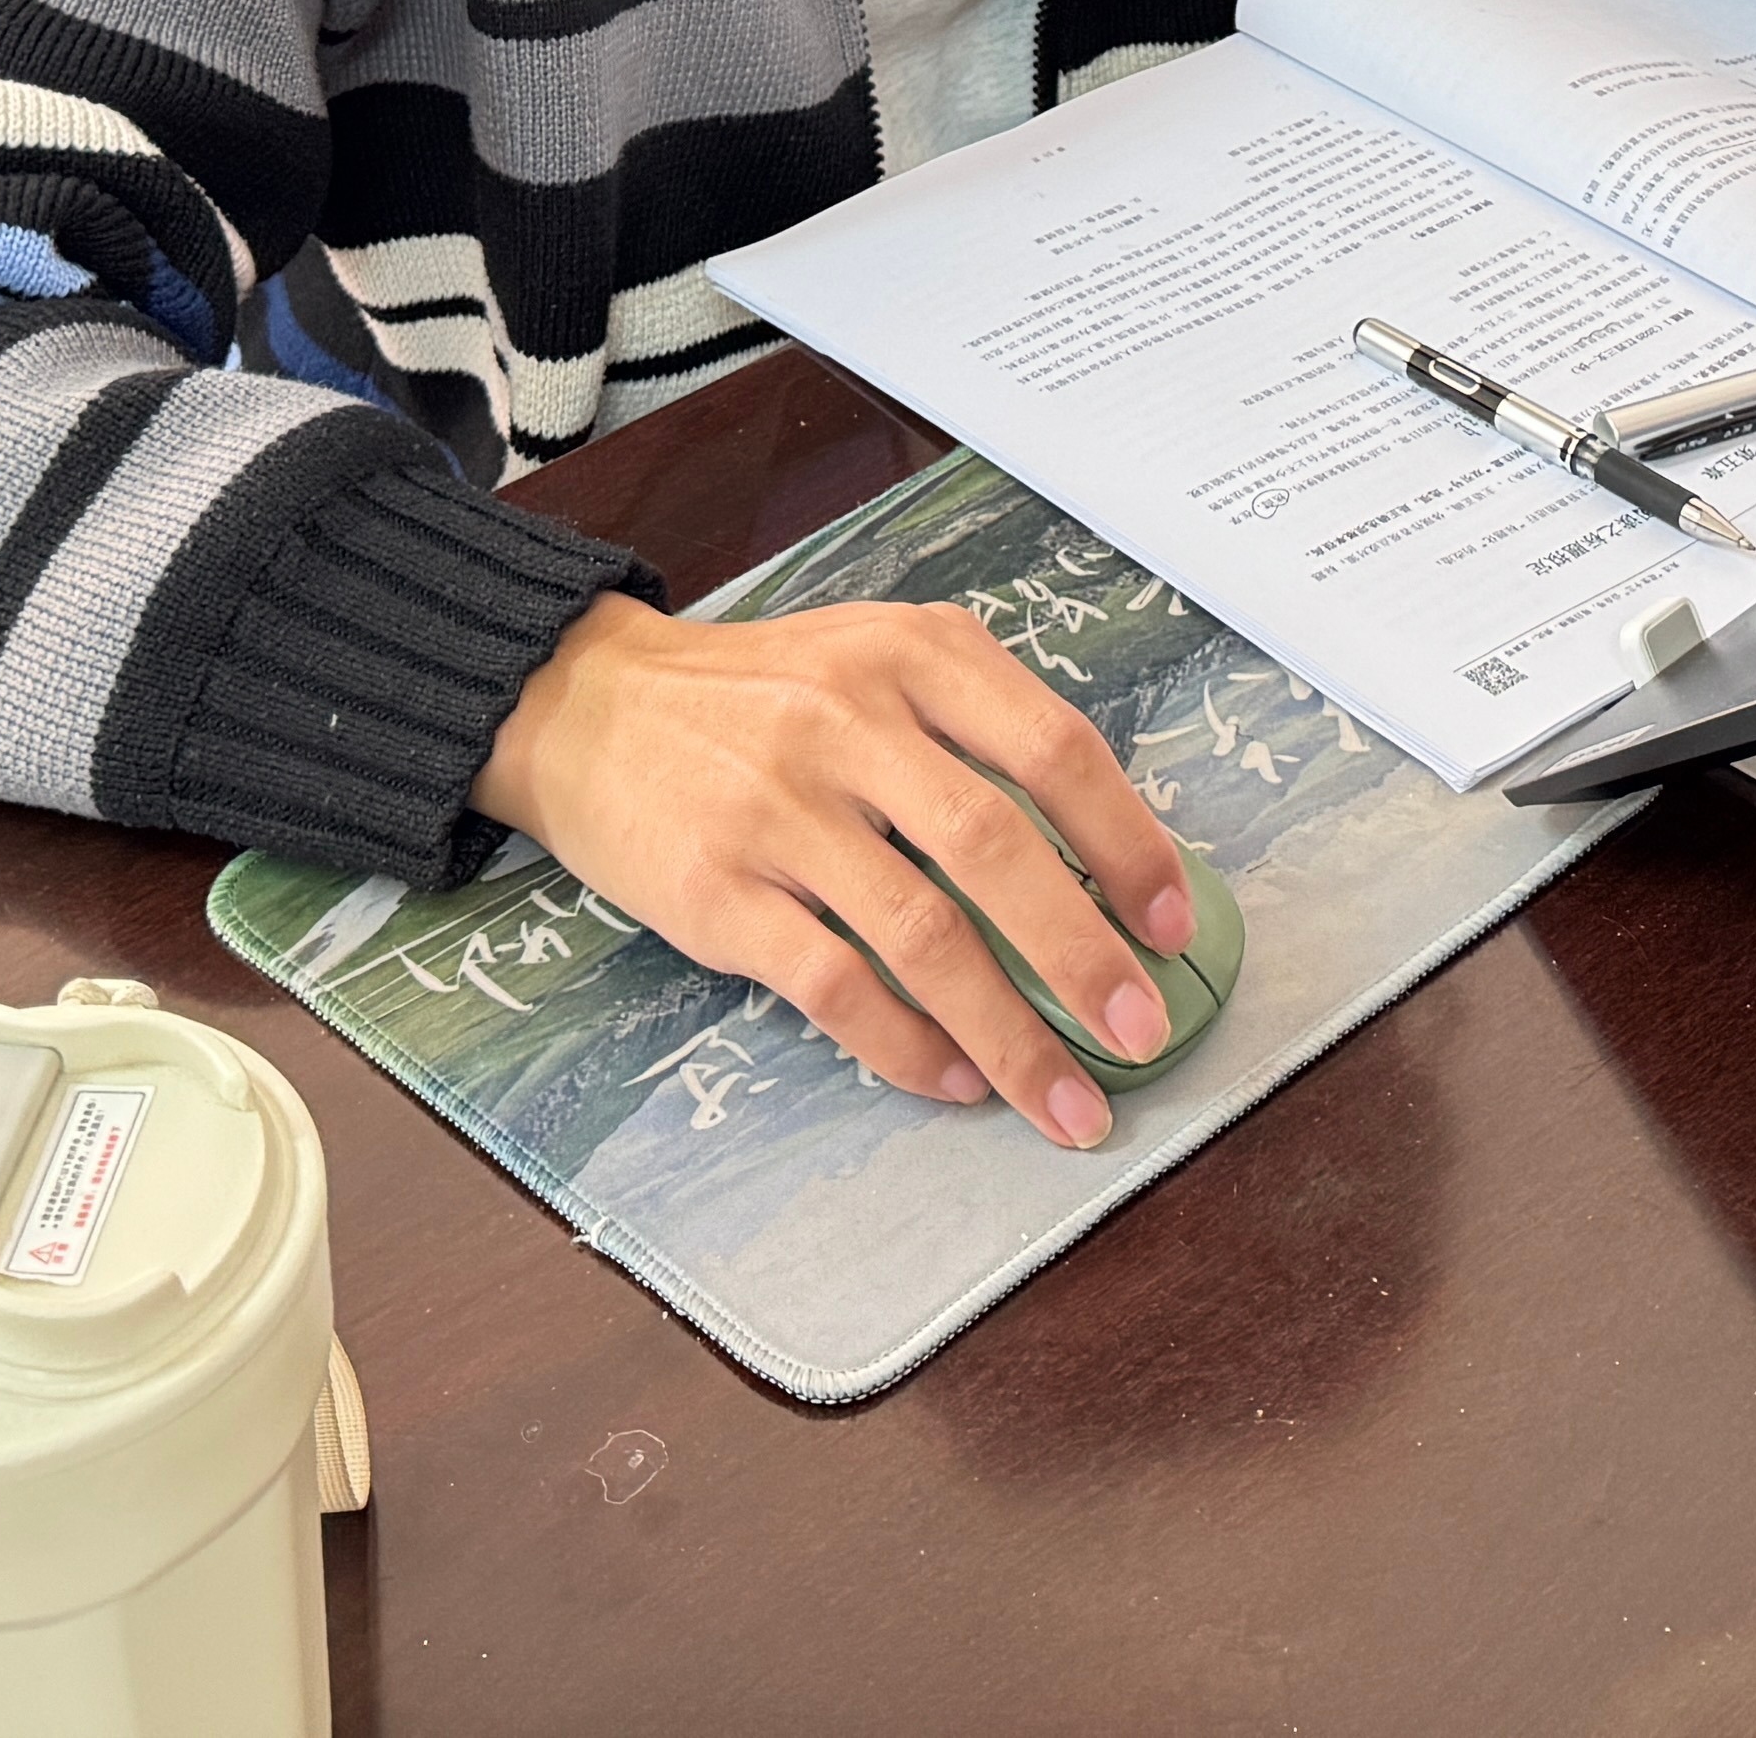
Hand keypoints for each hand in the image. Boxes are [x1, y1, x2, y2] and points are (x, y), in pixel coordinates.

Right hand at [471, 592, 1195, 1148]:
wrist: (584, 702)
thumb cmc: (759, 693)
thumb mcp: (875, 657)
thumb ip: (975, 728)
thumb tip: (1101, 860)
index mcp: (911, 654)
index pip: (1051, 745)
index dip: (1126, 840)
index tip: (1171, 923)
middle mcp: (848, 721)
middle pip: (994, 847)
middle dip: (1082, 955)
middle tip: (1142, 1030)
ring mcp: (778, 809)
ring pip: (922, 935)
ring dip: (1010, 1033)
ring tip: (1068, 1102)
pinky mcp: (718, 892)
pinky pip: (833, 985)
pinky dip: (905, 1046)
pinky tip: (955, 1082)